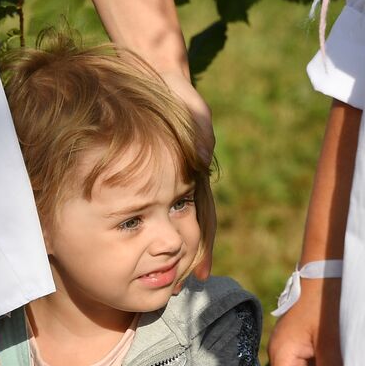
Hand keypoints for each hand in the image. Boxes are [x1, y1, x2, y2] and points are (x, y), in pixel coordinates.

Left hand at [163, 73, 215, 278]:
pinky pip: (167, 208)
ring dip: (182, 253)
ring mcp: (180, 179)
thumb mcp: (190, 110)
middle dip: (190, 260)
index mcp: (195, 173)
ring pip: (181, 223)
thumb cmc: (176, 92)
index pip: (204, 218)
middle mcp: (190, 181)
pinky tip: (163, 254)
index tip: (200, 274)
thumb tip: (204, 157)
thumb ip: (199, 131)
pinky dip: (170, 231)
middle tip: (181, 290)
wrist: (160, 75)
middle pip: (194, 228)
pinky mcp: (171, 175)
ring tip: (174, 284)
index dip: (202, 247)